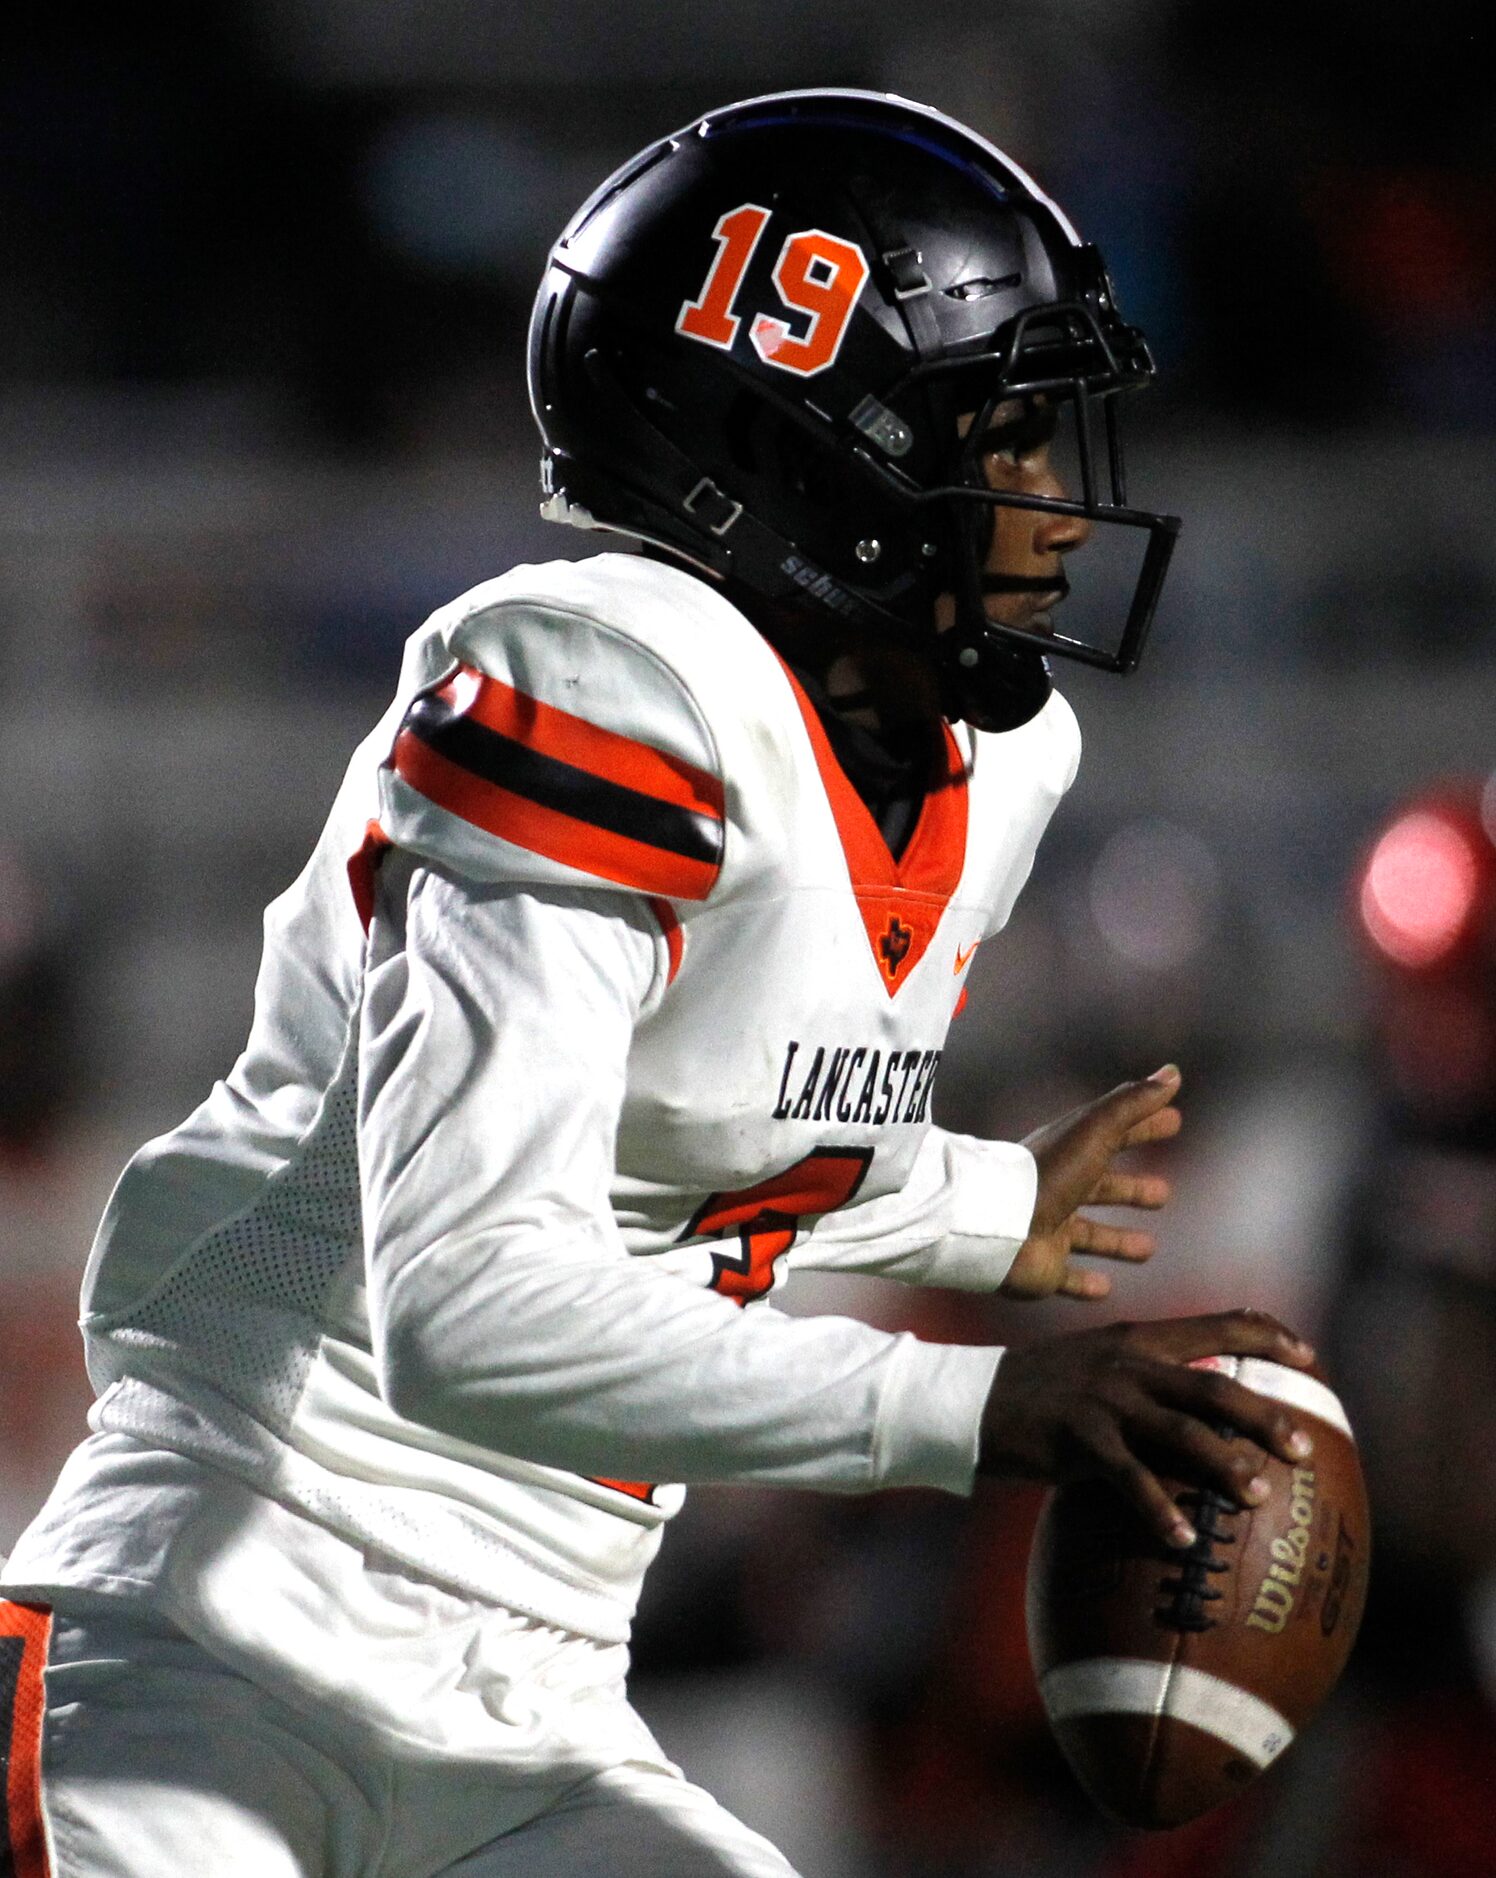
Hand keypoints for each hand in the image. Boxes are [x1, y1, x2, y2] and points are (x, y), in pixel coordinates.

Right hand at [977, 1310, 1317, 1548]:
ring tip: (1259, 1496)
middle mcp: (1129, 1362)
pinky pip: (1131, 1479)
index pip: (1217, 1324)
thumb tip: (1209, 1403)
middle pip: (1214, 1385)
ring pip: (1183, 1431)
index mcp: (1140, 1337)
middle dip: (1265, 1415)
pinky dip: (1160, 1509)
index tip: (1307, 1356)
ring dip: (1226, 1464)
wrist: (975, 1399)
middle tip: (1302, 1447)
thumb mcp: (1100, 1361)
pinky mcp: (1080, 1440)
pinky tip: (1182, 1539)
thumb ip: (1150, 1373)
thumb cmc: (1045, 1389)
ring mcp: (1105, 1401)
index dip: (1267, 1335)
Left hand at [1000, 1064, 1180, 1301]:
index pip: (1115, 1136)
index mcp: (1071, 1154)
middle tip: (1164, 1193)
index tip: (1174, 1120)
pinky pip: (1066, 1277)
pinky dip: (1085, 1282)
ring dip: (1117, 1241)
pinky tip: (1105, 1289)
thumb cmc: (1050, 1173)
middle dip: (1132, 1190)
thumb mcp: (1095, 1130)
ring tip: (1148, 1249)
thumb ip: (1132, 1103)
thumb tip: (1172, 1072)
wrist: (999, 1223)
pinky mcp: (1043, 1268)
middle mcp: (1059, 1190)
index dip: (1145, 1128)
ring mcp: (1049, 1230)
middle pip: (1102, 1189)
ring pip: (1089, 1236)